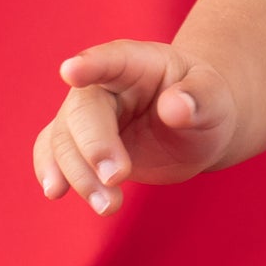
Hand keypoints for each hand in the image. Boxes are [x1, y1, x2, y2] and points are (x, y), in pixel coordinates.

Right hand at [32, 40, 239, 214]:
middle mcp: (103, 84)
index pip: (112, 59)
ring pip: (64, 139)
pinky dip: (50, 171)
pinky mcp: (78, 142)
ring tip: (109, 206)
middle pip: (83, 111)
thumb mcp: (214, 99)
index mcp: (138, 62)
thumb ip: (199, 99)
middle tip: (117, 179)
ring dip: (80, 175)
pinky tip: (56, 192)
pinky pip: (51, 152)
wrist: (193, 129)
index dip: (91, 64)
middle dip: (94, 147)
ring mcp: (86, 113)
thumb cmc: (204, 105)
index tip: (71, 70)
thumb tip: (174, 107)